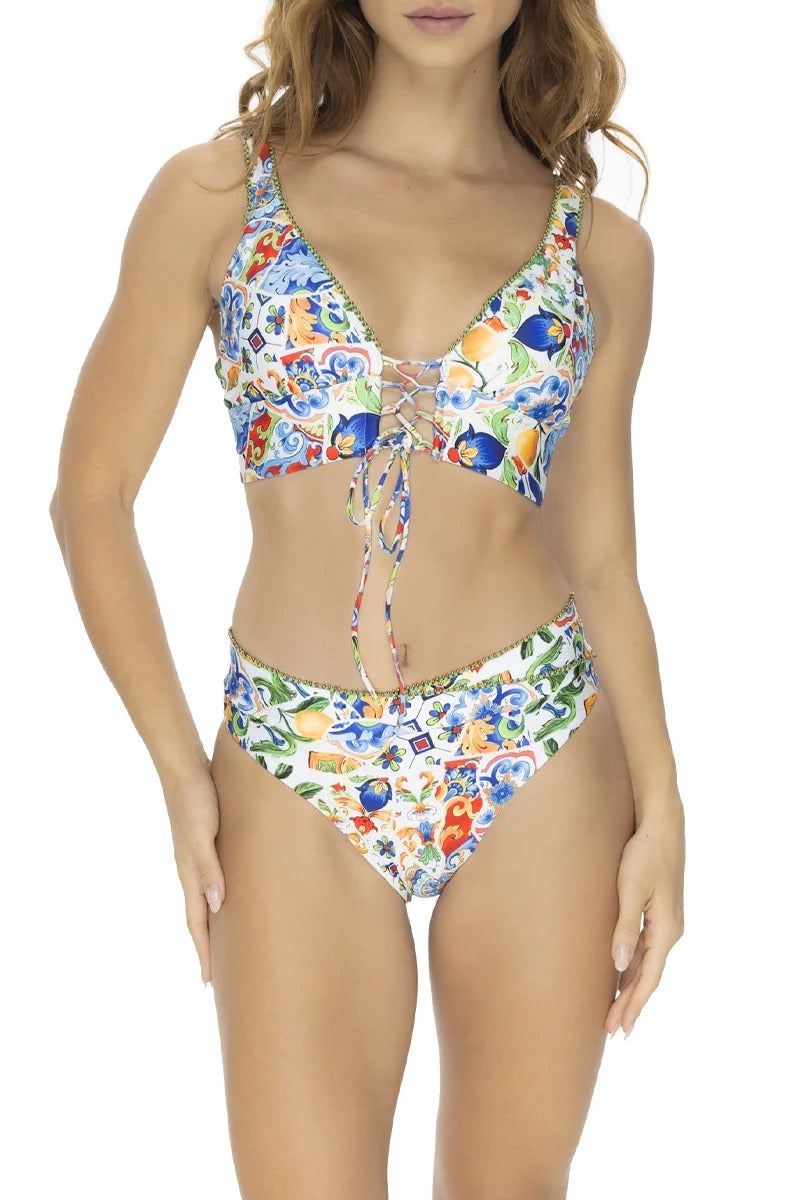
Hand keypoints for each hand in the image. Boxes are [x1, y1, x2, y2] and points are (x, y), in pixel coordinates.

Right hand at [164, 766, 225, 985]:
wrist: (185, 769)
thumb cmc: (196, 801)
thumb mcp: (203, 836)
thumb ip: (210, 869)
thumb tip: (218, 906)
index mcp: (189, 874)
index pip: (197, 923)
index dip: (204, 952)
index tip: (209, 982)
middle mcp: (192, 872)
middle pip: (200, 918)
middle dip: (208, 948)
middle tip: (220, 976)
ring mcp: (197, 859)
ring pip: (206, 901)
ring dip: (214, 926)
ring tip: (228, 945)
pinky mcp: (207, 845)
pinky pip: (212, 882)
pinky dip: (219, 899)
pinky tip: (230, 899)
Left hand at [606, 800, 684, 1037]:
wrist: (661, 825)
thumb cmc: (644, 854)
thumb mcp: (631, 890)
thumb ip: (624, 928)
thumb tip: (618, 966)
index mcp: (666, 930)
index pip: (648, 978)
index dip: (633, 1005)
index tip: (619, 1028)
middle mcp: (671, 931)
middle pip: (648, 977)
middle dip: (630, 1004)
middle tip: (612, 1031)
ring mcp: (667, 923)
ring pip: (647, 964)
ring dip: (631, 988)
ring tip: (614, 1011)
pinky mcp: (660, 913)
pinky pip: (646, 949)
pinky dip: (634, 967)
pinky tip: (621, 976)